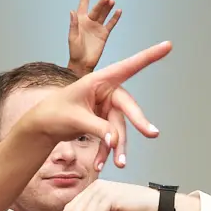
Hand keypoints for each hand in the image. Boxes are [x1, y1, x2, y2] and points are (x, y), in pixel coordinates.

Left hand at [22, 41, 170, 170]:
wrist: (43, 127)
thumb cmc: (55, 113)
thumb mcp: (75, 119)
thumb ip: (97, 128)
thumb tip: (114, 141)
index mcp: (99, 81)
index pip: (128, 67)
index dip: (148, 57)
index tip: (167, 45)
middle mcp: (106, 93)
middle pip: (128, 107)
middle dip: (138, 122)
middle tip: (152, 133)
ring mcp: (106, 109)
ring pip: (120, 129)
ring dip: (118, 148)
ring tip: (120, 164)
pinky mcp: (104, 123)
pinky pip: (110, 139)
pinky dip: (106, 152)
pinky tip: (99, 165)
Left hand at [66, 0, 121, 74]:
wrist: (82, 64)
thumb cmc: (75, 51)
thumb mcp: (72, 38)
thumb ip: (73, 25)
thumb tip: (72, 12)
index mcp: (80, 20)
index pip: (83, 3)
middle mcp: (89, 21)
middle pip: (97, 9)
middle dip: (101, 3)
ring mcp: (97, 27)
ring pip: (104, 14)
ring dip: (108, 7)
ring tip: (111, 1)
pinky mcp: (104, 34)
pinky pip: (110, 24)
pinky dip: (114, 18)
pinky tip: (118, 11)